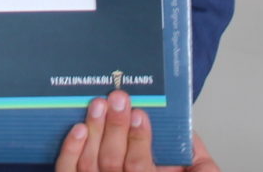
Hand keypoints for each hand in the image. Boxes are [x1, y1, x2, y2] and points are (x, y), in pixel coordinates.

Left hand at [52, 91, 220, 171]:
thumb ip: (194, 159)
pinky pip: (68, 171)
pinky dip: (70, 150)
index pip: (140, 166)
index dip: (139, 140)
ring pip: (90, 164)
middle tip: (118, 99)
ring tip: (98, 104)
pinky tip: (78, 129)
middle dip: (116, 127)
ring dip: (95, 130)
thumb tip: (185, 132)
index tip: (140, 114)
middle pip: (113, 162)